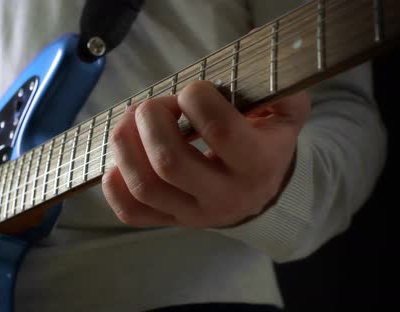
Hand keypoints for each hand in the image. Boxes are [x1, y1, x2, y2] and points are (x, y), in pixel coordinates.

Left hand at [102, 81, 310, 227]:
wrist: (262, 193)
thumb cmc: (265, 144)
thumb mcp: (285, 114)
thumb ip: (278, 91)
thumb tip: (249, 69)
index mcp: (257, 164)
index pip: (219, 129)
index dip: (196, 98)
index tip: (192, 91)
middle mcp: (224, 196)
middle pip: (169, 162)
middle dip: (151, 120)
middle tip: (154, 106)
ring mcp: (193, 215)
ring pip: (144, 187)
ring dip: (124, 145)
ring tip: (129, 122)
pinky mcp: (170, 222)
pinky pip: (132, 212)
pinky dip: (114, 185)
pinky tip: (121, 159)